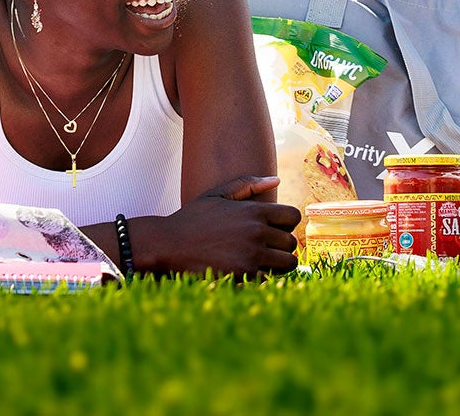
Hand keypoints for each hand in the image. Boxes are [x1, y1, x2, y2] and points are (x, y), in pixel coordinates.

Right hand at [136, 175, 301, 275]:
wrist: (166, 244)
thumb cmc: (191, 219)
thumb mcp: (217, 195)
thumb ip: (247, 184)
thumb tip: (277, 180)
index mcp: (254, 211)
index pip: (294, 216)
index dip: (287, 224)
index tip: (274, 230)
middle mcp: (257, 231)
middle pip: (291, 243)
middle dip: (281, 247)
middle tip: (264, 250)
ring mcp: (251, 254)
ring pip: (287, 263)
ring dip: (277, 265)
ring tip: (261, 263)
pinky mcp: (243, 275)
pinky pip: (270, 279)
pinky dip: (262, 279)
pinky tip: (248, 274)